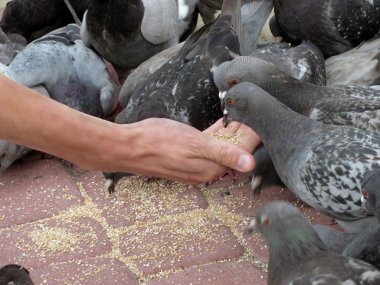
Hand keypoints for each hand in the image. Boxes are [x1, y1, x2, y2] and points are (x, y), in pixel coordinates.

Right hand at [111, 118, 260, 184]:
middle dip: (245, 133)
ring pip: (221, 147)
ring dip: (232, 132)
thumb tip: (250, 164)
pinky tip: (222, 124)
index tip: (262, 119)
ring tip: (243, 115)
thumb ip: (223, 153)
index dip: (253, 136)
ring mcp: (195, 163)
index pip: (241, 153)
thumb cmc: (158, 143)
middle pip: (233, 150)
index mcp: (210, 169)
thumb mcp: (194, 145)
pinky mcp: (186, 156)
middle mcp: (205, 169)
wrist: (129, 146)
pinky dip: (217, 134)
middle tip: (255, 113)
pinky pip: (207, 145)